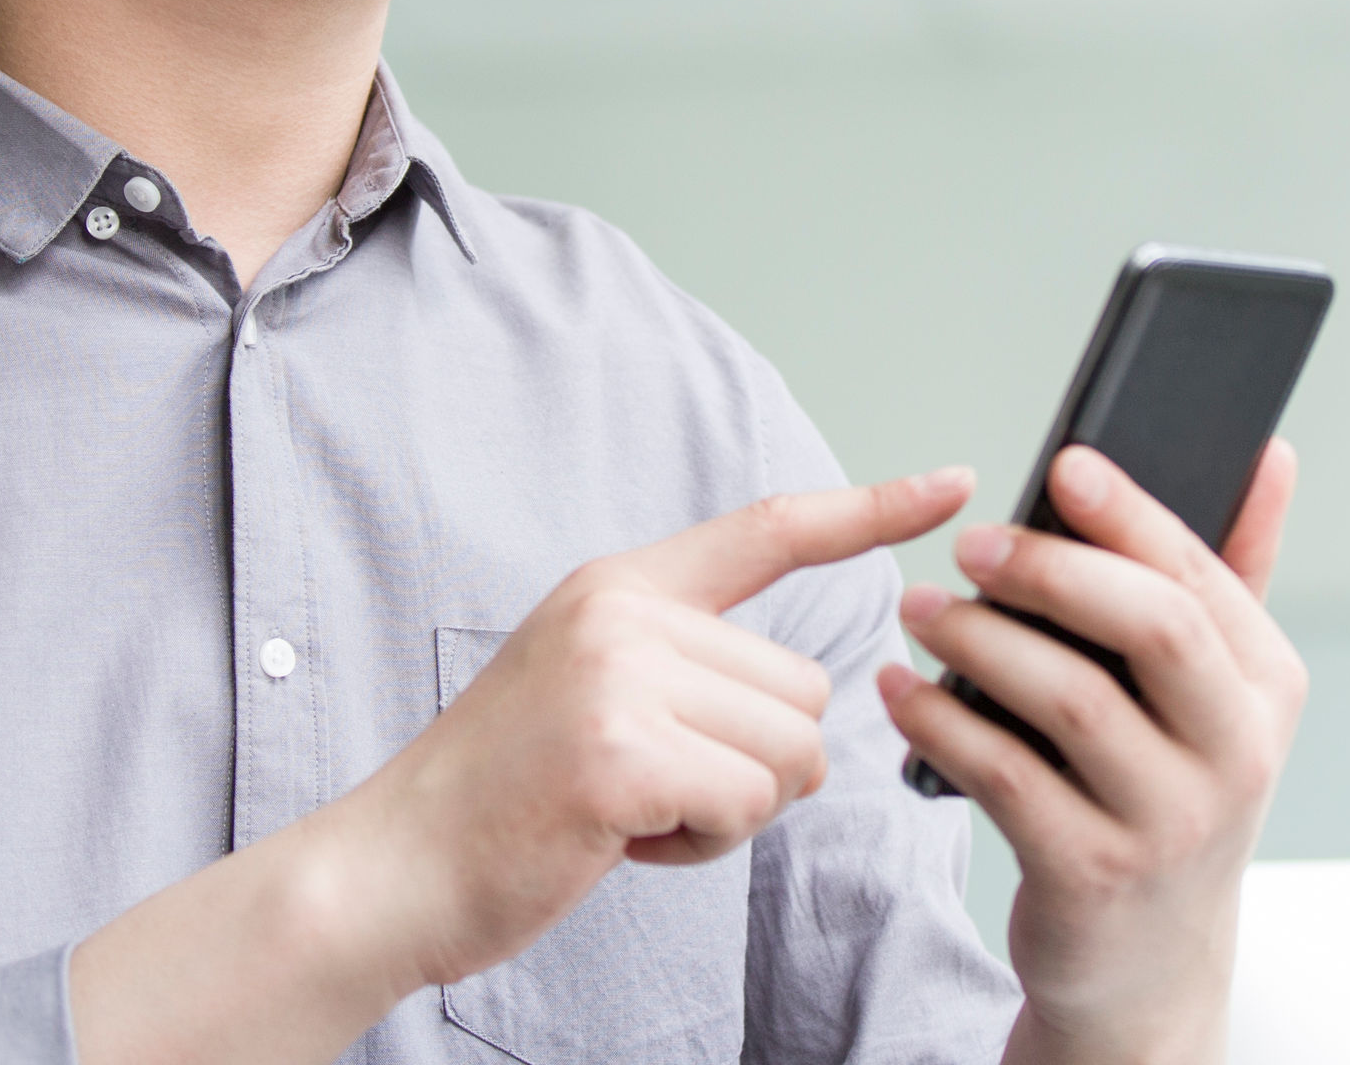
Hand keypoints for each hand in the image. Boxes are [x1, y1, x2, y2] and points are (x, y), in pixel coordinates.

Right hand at [343, 467, 976, 987]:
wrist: (394, 867)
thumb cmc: (506, 796)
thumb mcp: (591, 687)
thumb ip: (684, 664)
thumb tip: (803, 704)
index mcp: (620, 585)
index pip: (769, 528)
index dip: (870, 507)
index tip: (955, 481)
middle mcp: (625, 611)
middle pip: (804, 691)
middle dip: (750, 766)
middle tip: (645, 786)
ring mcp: (620, 677)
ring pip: (789, 755)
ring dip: (727, 811)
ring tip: (629, 810)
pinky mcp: (621, 754)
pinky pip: (746, 806)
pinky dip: (697, 844)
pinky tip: (619, 839)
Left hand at [880, 441, 1306, 1064]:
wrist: (1148, 960)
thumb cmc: (1170, 792)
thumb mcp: (1222, 694)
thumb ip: (1238, 569)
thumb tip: (1270, 455)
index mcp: (1268, 687)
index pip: (1199, 576)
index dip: (1130, 513)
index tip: (1064, 466)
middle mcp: (1236, 754)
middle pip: (1152, 626)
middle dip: (1053, 569)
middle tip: (970, 544)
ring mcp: (1168, 820)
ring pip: (1070, 698)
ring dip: (979, 640)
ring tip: (918, 609)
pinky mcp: (1092, 873)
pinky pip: (1005, 776)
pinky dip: (941, 722)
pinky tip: (900, 690)